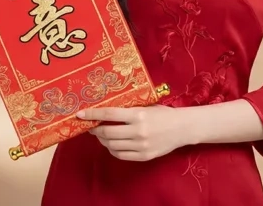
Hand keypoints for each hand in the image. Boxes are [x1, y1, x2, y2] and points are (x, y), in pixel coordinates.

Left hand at [77, 105, 191, 161]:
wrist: (182, 128)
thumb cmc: (163, 114)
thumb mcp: (146, 106)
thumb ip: (128, 109)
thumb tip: (105, 109)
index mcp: (138, 115)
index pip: (109, 114)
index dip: (92, 114)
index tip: (80, 114)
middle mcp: (138, 131)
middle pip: (107, 133)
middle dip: (95, 130)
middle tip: (90, 126)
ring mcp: (141, 145)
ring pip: (112, 146)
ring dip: (102, 140)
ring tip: (101, 135)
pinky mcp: (144, 156)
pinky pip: (121, 155)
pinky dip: (113, 150)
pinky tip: (112, 144)